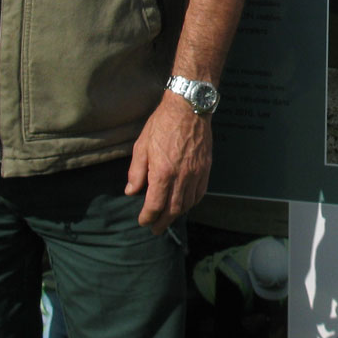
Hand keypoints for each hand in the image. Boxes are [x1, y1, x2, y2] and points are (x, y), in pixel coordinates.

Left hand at [125, 93, 212, 233]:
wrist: (189, 107)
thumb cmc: (162, 124)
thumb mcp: (141, 146)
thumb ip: (136, 172)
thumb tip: (131, 192)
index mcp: (163, 172)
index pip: (155, 205)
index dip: (147, 217)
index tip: (142, 221)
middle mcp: (182, 177)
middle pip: (173, 210)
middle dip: (162, 222)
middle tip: (155, 229)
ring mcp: (196, 174)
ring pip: (187, 204)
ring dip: (176, 215)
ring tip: (168, 218)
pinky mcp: (206, 168)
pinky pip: (200, 193)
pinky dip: (191, 203)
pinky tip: (185, 204)